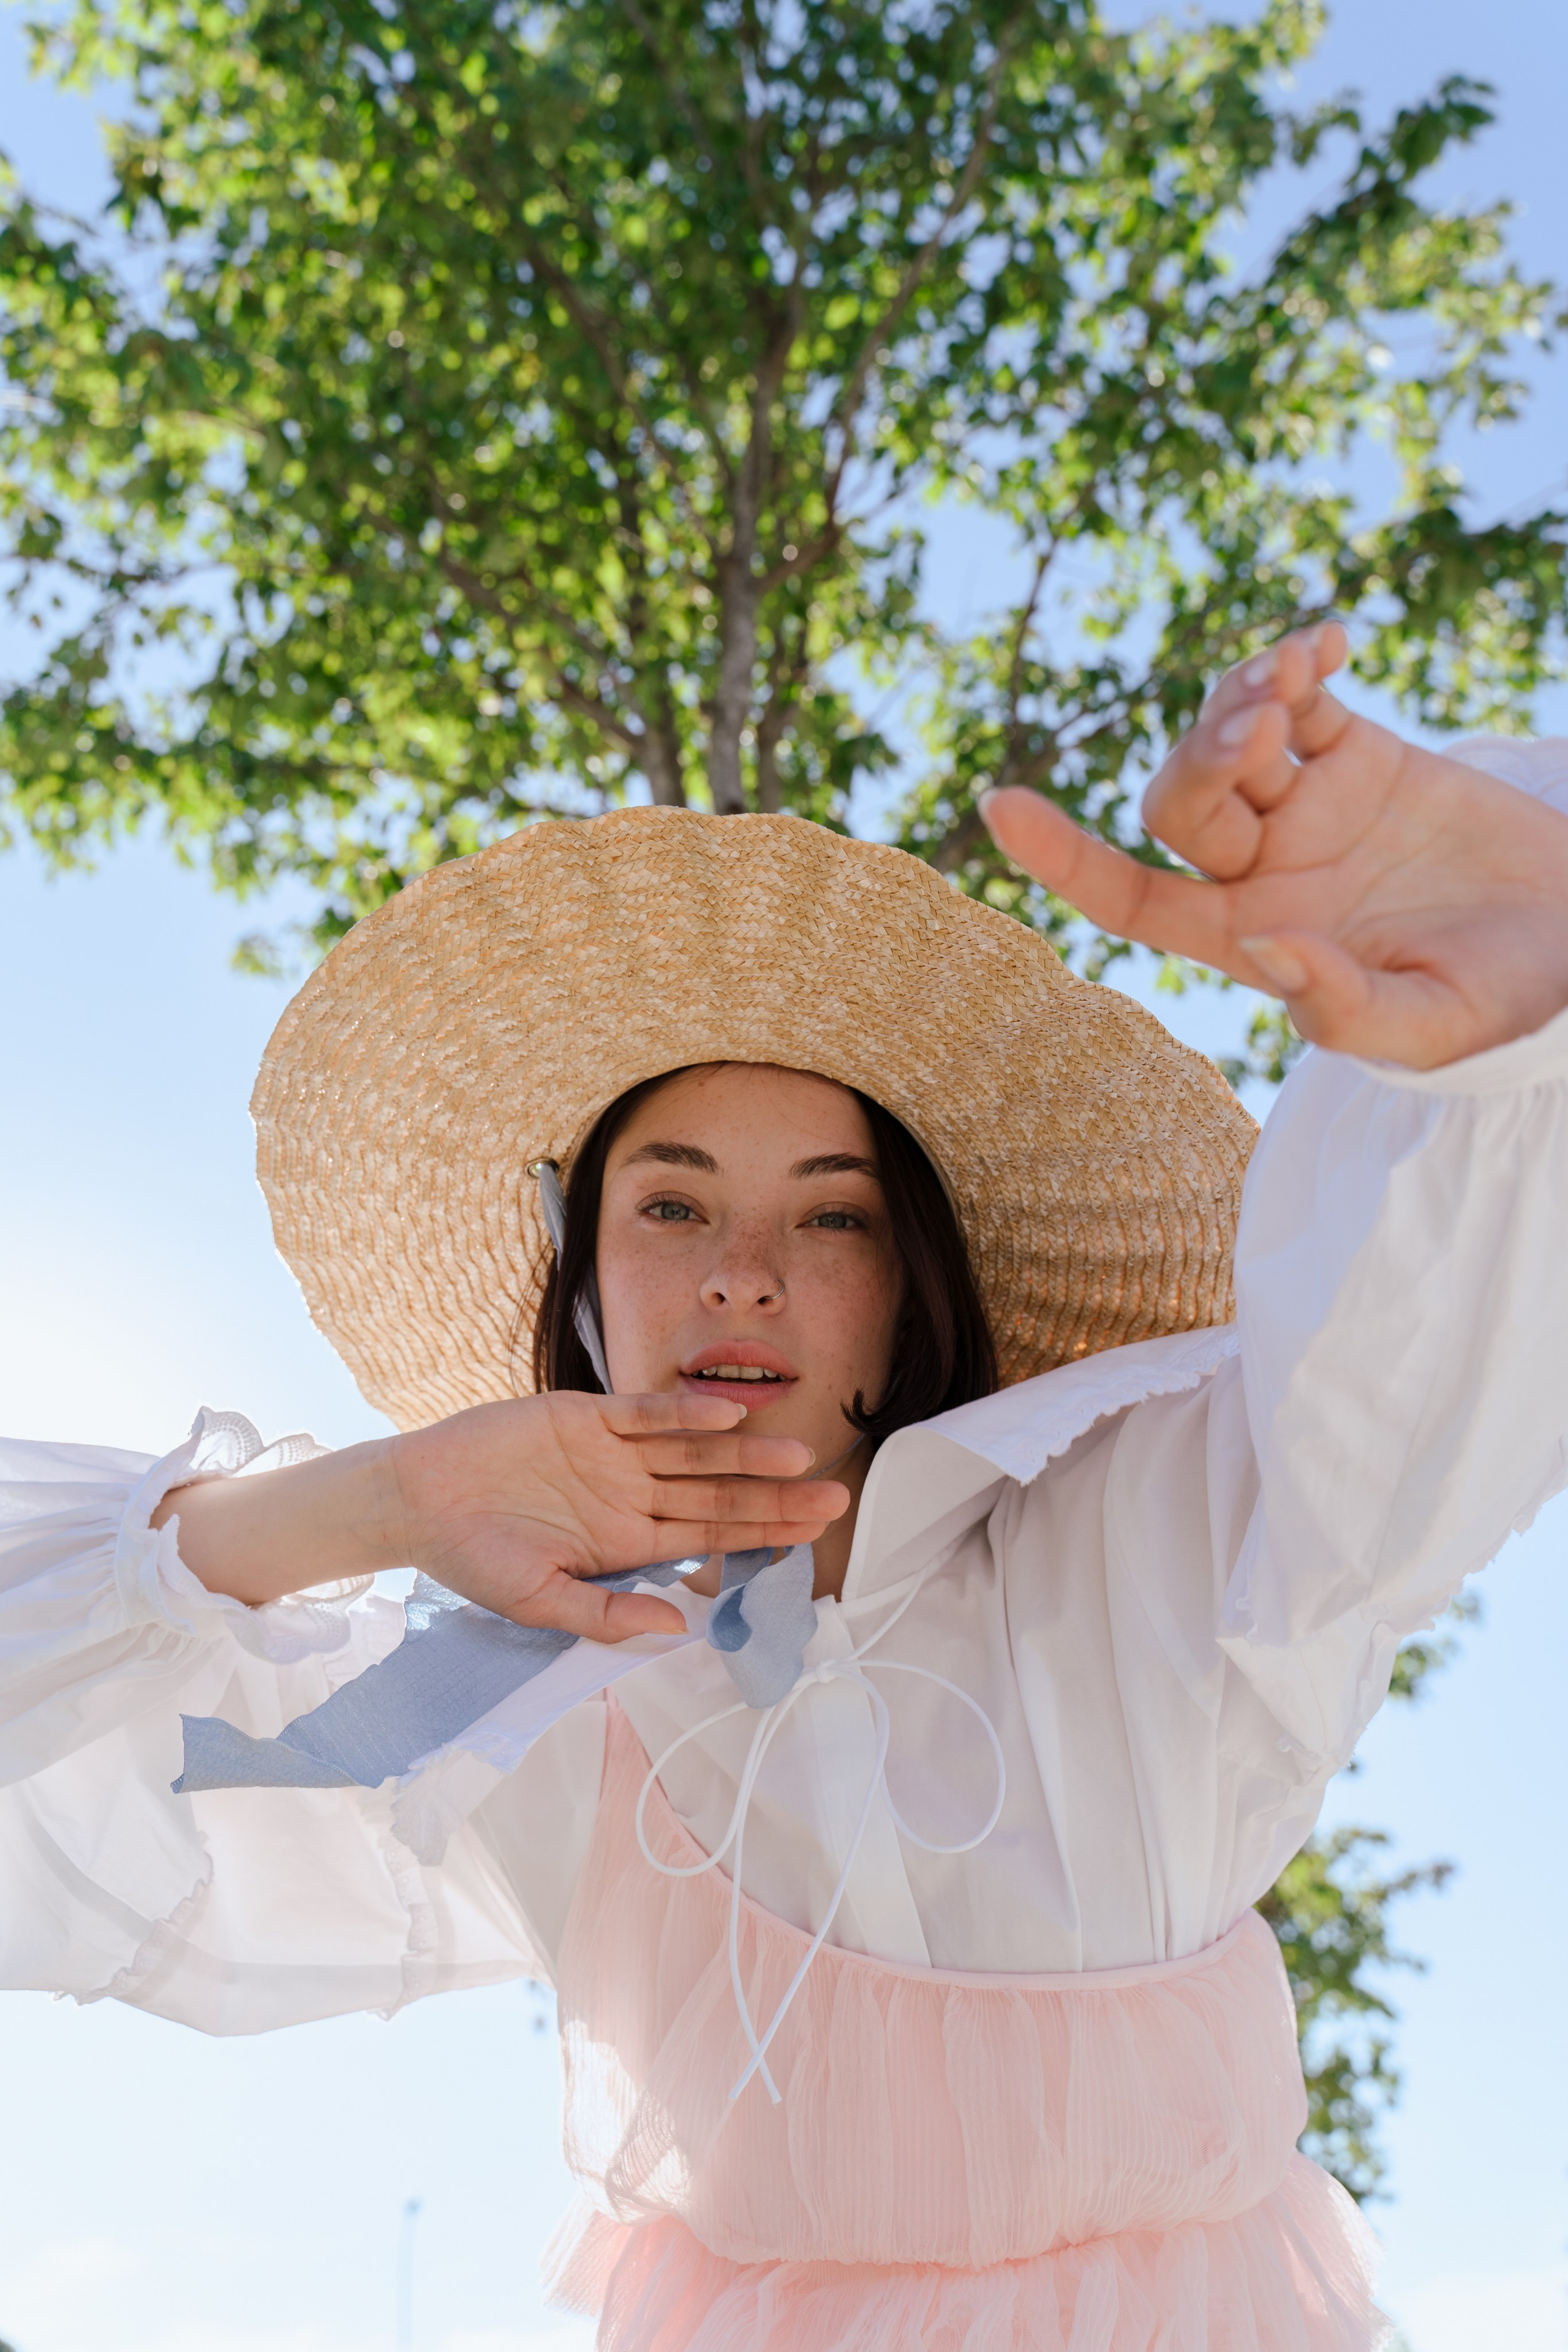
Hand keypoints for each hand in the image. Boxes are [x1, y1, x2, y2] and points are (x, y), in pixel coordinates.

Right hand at [382, 1390, 847, 1640]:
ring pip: (693, 1452)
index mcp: (627, 1542)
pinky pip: (643, 1413)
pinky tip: (726, 1416)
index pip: (711, 1539)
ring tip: (797, 1458)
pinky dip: (683, 1413)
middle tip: (833, 1497)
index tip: (812, 1538)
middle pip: (717, 1494)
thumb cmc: (473, 1557)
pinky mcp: (585, 1415)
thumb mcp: (539, 1602)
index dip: (762, 1537)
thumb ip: (606, 1615)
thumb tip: (676, 1628)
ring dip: (744, 1455)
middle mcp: (631, 1494)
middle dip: (774, 1498)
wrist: (415, 1500)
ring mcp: (612, 1453)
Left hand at [981, 622, 1567, 1068]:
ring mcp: (1308, 807)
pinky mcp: (1361, 756)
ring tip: (1290, 685)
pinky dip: (1298, 660)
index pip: (1130, 897)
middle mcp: (1263, 870)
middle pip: (1178, 802)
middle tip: (1263, 730)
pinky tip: (1326, 642)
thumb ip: (1340, 1005)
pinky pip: (1304, 696)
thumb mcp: (1424, 1028)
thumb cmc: (1497, 1004)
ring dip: (1240, 702)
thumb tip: (1260, 948)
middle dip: (1202, 758)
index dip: (1063, 857)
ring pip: (1227, 739)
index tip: (999, 806)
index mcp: (1252, 939)